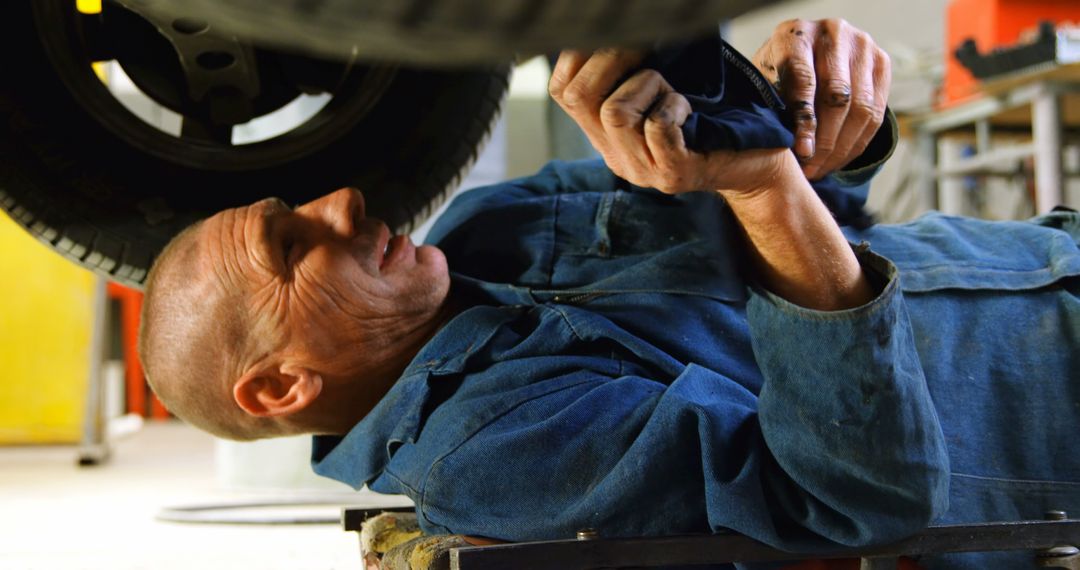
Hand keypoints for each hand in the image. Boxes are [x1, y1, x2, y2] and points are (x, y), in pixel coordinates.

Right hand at [548, 48, 786, 195]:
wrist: (759, 162)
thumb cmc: (716, 115)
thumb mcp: (662, 90)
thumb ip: (631, 72)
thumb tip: (611, 27)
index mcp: (606, 135)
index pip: (563, 91)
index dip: (581, 54)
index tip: (618, 40)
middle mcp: (617, 156)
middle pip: (578, 98)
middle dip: (611, 59)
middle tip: (646, 52)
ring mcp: (643, 171)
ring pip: (613, 113)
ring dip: (645, 84)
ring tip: (670, 90)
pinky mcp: (674, 175)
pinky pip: (656, 127)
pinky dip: (673, 105)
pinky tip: (690, 109)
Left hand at [752, 18, 890, 179]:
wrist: (804, 49)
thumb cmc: (776, 72)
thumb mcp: (764, 82)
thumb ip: (774, 105)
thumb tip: (788, 145)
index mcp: (797, 34)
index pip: (804, 80)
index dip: (805, 120)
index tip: (802, 152)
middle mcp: (834, 34)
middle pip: (838, 96)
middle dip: (826, 141)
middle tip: (811, 169)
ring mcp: (863, 47)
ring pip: (862, 108)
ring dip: (842, 147)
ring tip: (822, 170)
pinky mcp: (881, 63)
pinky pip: (876, 113)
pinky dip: (857, 143)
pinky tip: (838, 160)